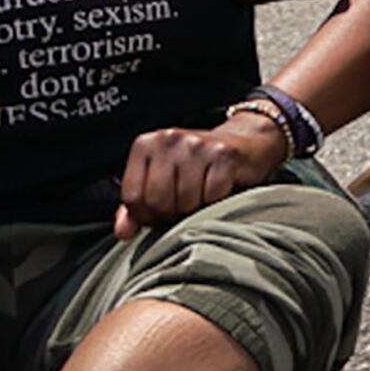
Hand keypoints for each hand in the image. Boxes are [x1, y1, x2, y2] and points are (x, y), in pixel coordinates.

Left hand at [115, 108, 288, 234]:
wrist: (246, 144)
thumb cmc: (196, 168)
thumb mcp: (162, 182)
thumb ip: (138, 207)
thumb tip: (123, 232)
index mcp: (147, 143)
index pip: (132, 196)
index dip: (146, 215)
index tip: (161, 211)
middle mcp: (170, 139)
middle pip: (158, 200)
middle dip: (171, 214)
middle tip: (182, 207)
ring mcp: (198, 144)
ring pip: (185, 201)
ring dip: (195, 209)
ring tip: (200, 198)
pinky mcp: (224, 154)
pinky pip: (212, 196)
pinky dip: (216, 201)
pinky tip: (218, 190)